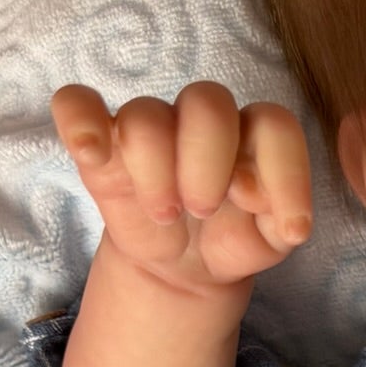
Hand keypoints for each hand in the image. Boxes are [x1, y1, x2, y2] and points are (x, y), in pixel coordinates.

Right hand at [49, 81, 313, 298]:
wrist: (187, 265)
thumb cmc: (234, 236)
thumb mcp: (273, 239)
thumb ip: (283, 217)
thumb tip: (256, 195)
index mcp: (252, 134)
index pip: (274, 124)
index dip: (285, 173)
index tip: (288, 229)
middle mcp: (202, 120)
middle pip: (207, 101)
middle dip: (208, 163)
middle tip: (204, 210)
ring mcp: (150, 126)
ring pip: (146, 115)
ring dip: (156, 172)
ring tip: (166, 215)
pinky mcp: (102, 140)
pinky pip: (77, 104)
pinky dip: (79, 122)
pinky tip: (93, 154)